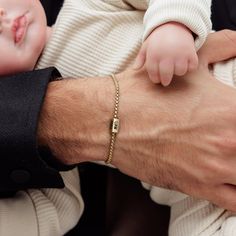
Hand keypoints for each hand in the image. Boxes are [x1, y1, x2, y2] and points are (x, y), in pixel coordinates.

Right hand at [38, 30, 235, 210]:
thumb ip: (221, 46)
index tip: (232, 120)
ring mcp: (215, 168)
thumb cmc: (145, 94)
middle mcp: (230, 141)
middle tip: (226, 136)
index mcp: (232, 110)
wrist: (112, 121)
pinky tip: (230, 182)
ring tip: (227, 156)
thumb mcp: (186, 64)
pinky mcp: (198, 187)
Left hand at [133, 22, 197, 85]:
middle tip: (165, 81)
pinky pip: (192, 67)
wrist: (174, 23)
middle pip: (166, 76)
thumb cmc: (158, 38)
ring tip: (176, 67)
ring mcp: (179, 53)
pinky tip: (185, 62)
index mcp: (154, 55)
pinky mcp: (191, 52)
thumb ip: (140, 58)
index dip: (155, 79)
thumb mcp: (146, 46)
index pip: (153, 74)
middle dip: (165, 81)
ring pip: (180, 72)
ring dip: (178, 71)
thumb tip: (135, 69)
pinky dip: (190, 66)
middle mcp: (166, 55)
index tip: (157, 79)